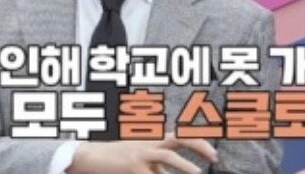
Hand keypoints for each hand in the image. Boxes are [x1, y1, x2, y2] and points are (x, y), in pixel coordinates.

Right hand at [67, 133, 217, 173]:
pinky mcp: (132, 167)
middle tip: (215, 157)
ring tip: (198, 173)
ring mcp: (140, 154)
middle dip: (199, 145)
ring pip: (168, 155)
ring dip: (185, 165)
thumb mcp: (139, 156)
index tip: (214, 154)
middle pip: (179, 137)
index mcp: (153, 139)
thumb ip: (156, 164)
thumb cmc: (116, 158)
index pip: (181, 135)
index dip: (200, 141)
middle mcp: (149, 143)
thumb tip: (171, 171)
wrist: (89, 157)